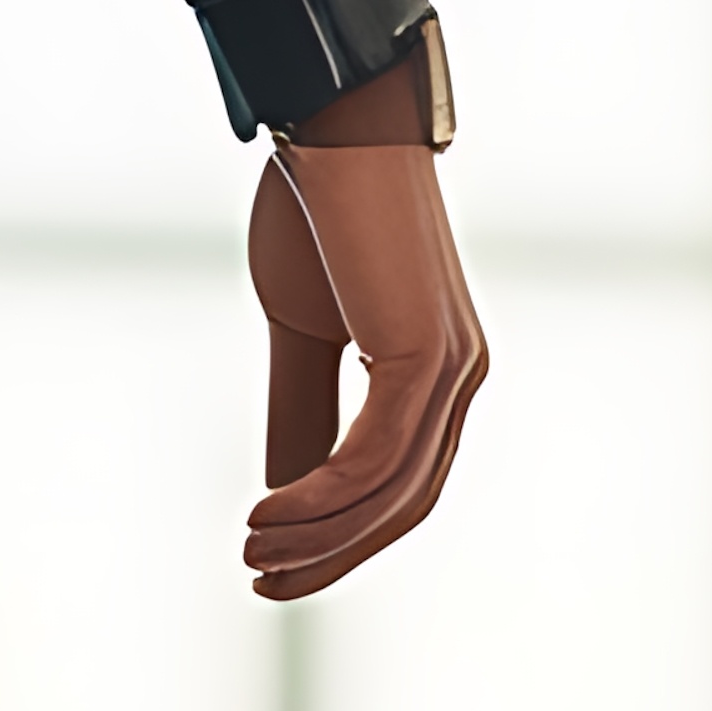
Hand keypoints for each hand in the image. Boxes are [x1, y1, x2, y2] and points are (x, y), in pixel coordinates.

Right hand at [244, 72, 482, 600]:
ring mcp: (453, 367)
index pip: (401, 487)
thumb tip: (285, 493)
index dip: (342, 541)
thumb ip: (301, 410)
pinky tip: (266, 511)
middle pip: (404, 506)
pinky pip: (375, 458)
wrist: (331, 127)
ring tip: (250, 551)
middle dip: (332, 556)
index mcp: (440, 371)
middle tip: (261, 582)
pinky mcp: (426, 355)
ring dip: (316, 535)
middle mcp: (461, 374)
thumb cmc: (316, 213)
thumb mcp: (300, 332)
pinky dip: (319, 497)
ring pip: (389, 492)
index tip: (276, 567)